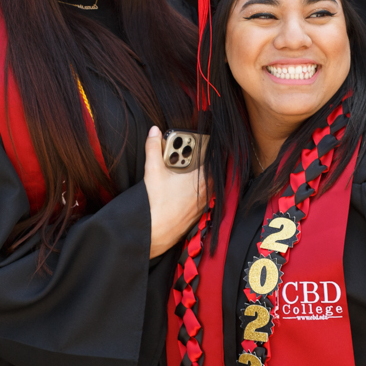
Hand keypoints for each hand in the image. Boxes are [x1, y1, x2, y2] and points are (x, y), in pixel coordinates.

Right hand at [143, 126, 205, 258]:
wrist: (152, 234)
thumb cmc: (155, 204)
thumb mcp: (153, 170)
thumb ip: (153, 148)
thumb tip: (154, 131)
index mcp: (201, 179)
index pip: (213, 157)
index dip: (210, 147)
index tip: (206, 139)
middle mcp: (206, 192)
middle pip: (209, 171)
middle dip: (200, 161)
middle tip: (187, 153)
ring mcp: (203, 205)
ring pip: (207, 186)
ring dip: (198, 177)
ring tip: (181, 170)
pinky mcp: (197, 215)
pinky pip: (203, 198)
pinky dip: (196, 191)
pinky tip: (181, 189)